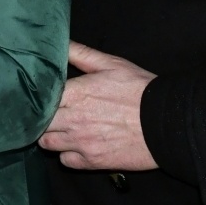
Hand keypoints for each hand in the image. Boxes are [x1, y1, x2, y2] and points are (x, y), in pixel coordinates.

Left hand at [39, 41, 158, 170]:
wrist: (167, 123)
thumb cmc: (139, 89)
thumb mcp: (111, 64)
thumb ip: (80, 53)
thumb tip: (59, 42)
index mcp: (75, 93)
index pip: (39, 97)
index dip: (38, 96)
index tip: (40, 94)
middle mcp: (73, 119)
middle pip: (38, 122)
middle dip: (41, 116)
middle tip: (51, 112)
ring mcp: (81, 142)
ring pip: (47, 143)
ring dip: (51, 135)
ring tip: (62, 128)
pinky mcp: (92, 161)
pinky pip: (65, 161)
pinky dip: (67, 154)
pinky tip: (77, 144)